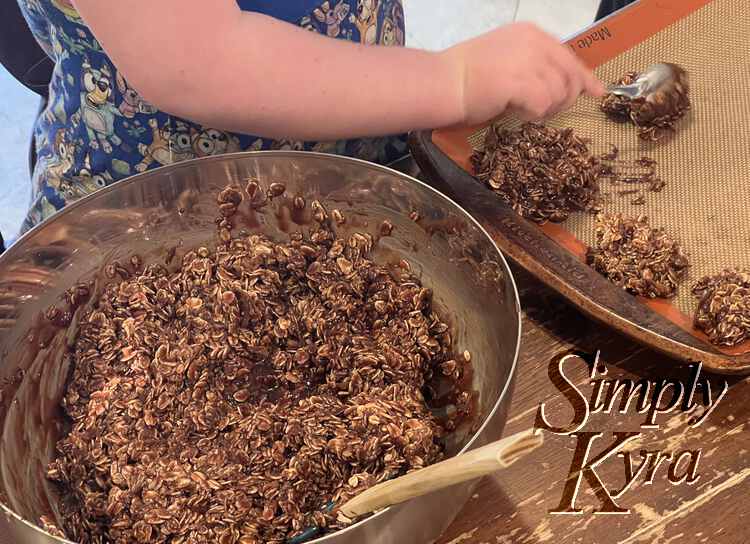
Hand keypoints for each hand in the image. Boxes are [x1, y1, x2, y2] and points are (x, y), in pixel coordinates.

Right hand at [442, 22, 605, 124]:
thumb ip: (532, 64)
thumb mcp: (505, 57)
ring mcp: (529, 61)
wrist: (442, 82)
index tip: (596, 90)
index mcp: (531, 34)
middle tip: (545, 111)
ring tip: (524, 110)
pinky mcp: (521, 83)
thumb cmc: (465, 75)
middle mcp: (534, 43)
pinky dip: (533, 114)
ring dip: (546, 109)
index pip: (568, 56)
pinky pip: (544, 104)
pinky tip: (517, 112)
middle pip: (570, 76)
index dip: (584, 77)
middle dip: (564, 99)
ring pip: (559, 93)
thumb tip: (557, 83)